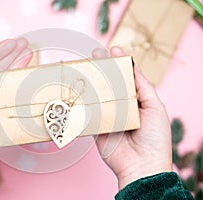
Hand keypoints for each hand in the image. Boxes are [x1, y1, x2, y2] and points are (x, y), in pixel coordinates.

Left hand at [0, 38, 31, 161]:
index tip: (13, 43)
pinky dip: (21, 86)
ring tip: (31, 56)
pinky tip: (28, 78)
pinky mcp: (3, 113)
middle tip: (27, 45)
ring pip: (8, 80)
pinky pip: (13, 96)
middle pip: (0, 69)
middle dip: (13, 56)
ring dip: (19, 67)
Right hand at [93, 47, 172, 189]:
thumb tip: (134, 67)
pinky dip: (83, 103)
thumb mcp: (155, 107)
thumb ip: (143, 87)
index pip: (126, 78)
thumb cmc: (154, 137)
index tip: (114, 49)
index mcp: (137, 101)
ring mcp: (108, 116)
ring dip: (91, 82)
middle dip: (102, 69)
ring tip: (84, 68)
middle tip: (94, 55)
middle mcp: (121, 107)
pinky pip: (89, 112)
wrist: (142, 165)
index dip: (120, 63)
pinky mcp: (97, 127)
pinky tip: (78, 89)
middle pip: (110, 84)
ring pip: (97, 96)